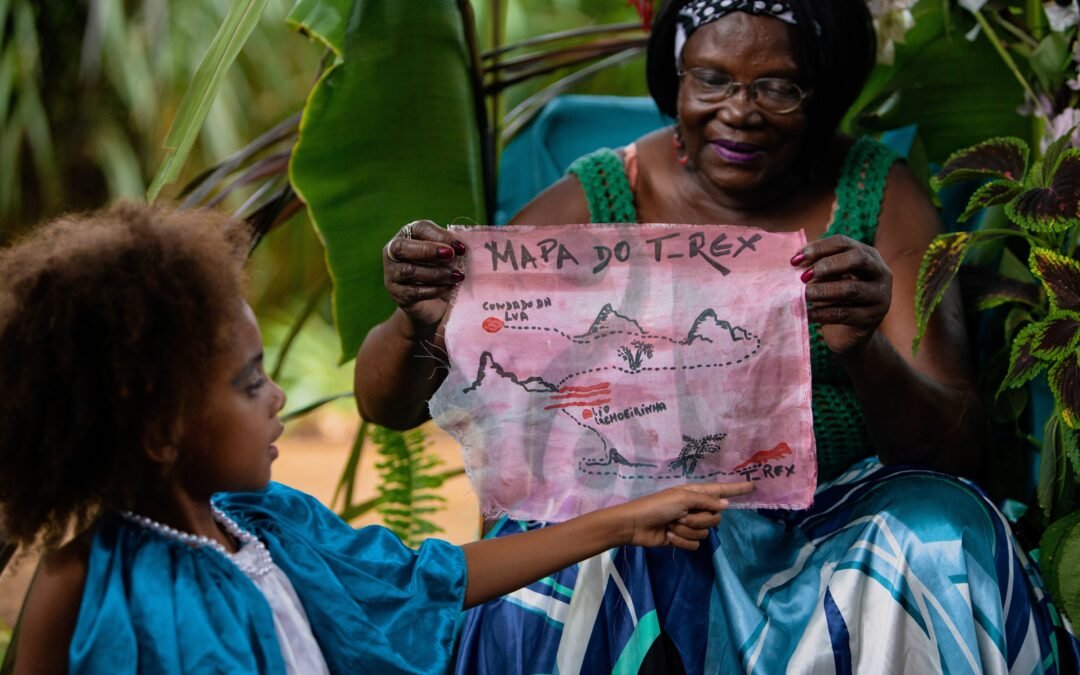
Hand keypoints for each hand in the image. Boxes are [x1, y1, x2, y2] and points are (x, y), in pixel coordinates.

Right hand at [383, 220, 467, 331]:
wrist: (431, 305)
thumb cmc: (441, 272)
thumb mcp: (447, 257)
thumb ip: (451, 249)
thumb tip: (462, 247)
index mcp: (408, 236)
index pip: (419, 228)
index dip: (440, 235)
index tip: (460, 246)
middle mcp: (393, 253)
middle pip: (402, 247)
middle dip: (428, 250)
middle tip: (451, 255)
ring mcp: (392, 275)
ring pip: (409, 271)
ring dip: (436, 273)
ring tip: (457, 275)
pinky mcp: (397, 294)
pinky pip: (414, 291)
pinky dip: (435, 289)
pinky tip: (449, 287)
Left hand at [621, 482, 753, 549]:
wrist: (636, 525)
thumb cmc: (657, 506)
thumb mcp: (682, 498)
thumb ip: (706, 501)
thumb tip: (725, 504)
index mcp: (695, 493)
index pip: (721, 490)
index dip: (736, 489)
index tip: (753, 486)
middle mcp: (695, 508)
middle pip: (714, 518)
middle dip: (698, 519)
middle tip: (680, 516)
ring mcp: (690, 524)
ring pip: (705, 533)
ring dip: (687, 530)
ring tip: (671, 526)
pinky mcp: (684, 539)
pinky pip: (695, 544)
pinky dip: (682, 541)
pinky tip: (669, 536)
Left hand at [793, 235, 891, 354]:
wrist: (848, 334)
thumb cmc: (836, 299)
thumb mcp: (830, 279)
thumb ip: (818, 267)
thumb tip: (796, 261)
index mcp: (868, 255)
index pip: (844, 243)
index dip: (819, 248)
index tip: (795, 260)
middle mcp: (879, 272)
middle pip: (857, 259)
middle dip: (827, 265)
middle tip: (803, 276)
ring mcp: (879, 296)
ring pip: (851, 288)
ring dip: (822, 290)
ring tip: (802, 295)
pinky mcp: (871, 318)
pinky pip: (844, 313)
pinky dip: (822, 313)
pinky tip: (806, 314)